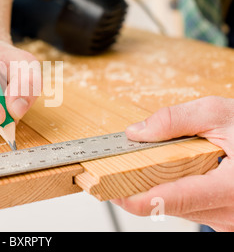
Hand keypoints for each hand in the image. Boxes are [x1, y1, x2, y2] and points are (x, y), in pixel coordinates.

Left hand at [111, 96, 233, 231]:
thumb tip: (136, 132)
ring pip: (177, 208)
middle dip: (142, 187)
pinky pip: (191, 209)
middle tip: (118, 170)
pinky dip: (177, 192)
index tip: (111, 191)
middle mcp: (230, 212)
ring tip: (152, 166)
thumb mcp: (221, 113)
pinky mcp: (226, 219)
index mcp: (231, 188)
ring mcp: (228, 220)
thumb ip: (176, 120)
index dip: (138, 198)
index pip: (173, 199)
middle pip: (168, 205)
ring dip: (160, 188)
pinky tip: (177, 174)